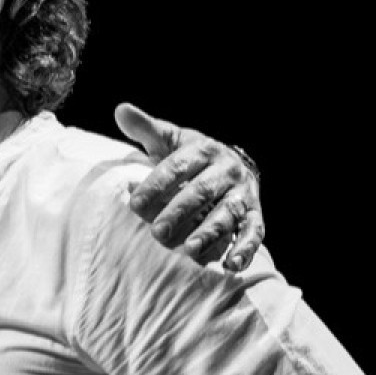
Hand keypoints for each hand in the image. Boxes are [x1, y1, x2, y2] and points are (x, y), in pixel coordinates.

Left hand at [115, 103, 263, 270]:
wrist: (230, 165)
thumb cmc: (190, 157)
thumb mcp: (170, 140)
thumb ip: (146, 129)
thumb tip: (121, 110)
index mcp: (203, 150)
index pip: (177, 166)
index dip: (156, 184)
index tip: (134, 203)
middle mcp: (226, 170)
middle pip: (202, 191)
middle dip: (179, 212)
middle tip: (157, 232)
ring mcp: (243, 193)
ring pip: (228, 213)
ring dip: (210, 232)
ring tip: (189, 249)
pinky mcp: (255, 214)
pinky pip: (254, 232)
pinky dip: (244, 249)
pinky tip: (230, 265)